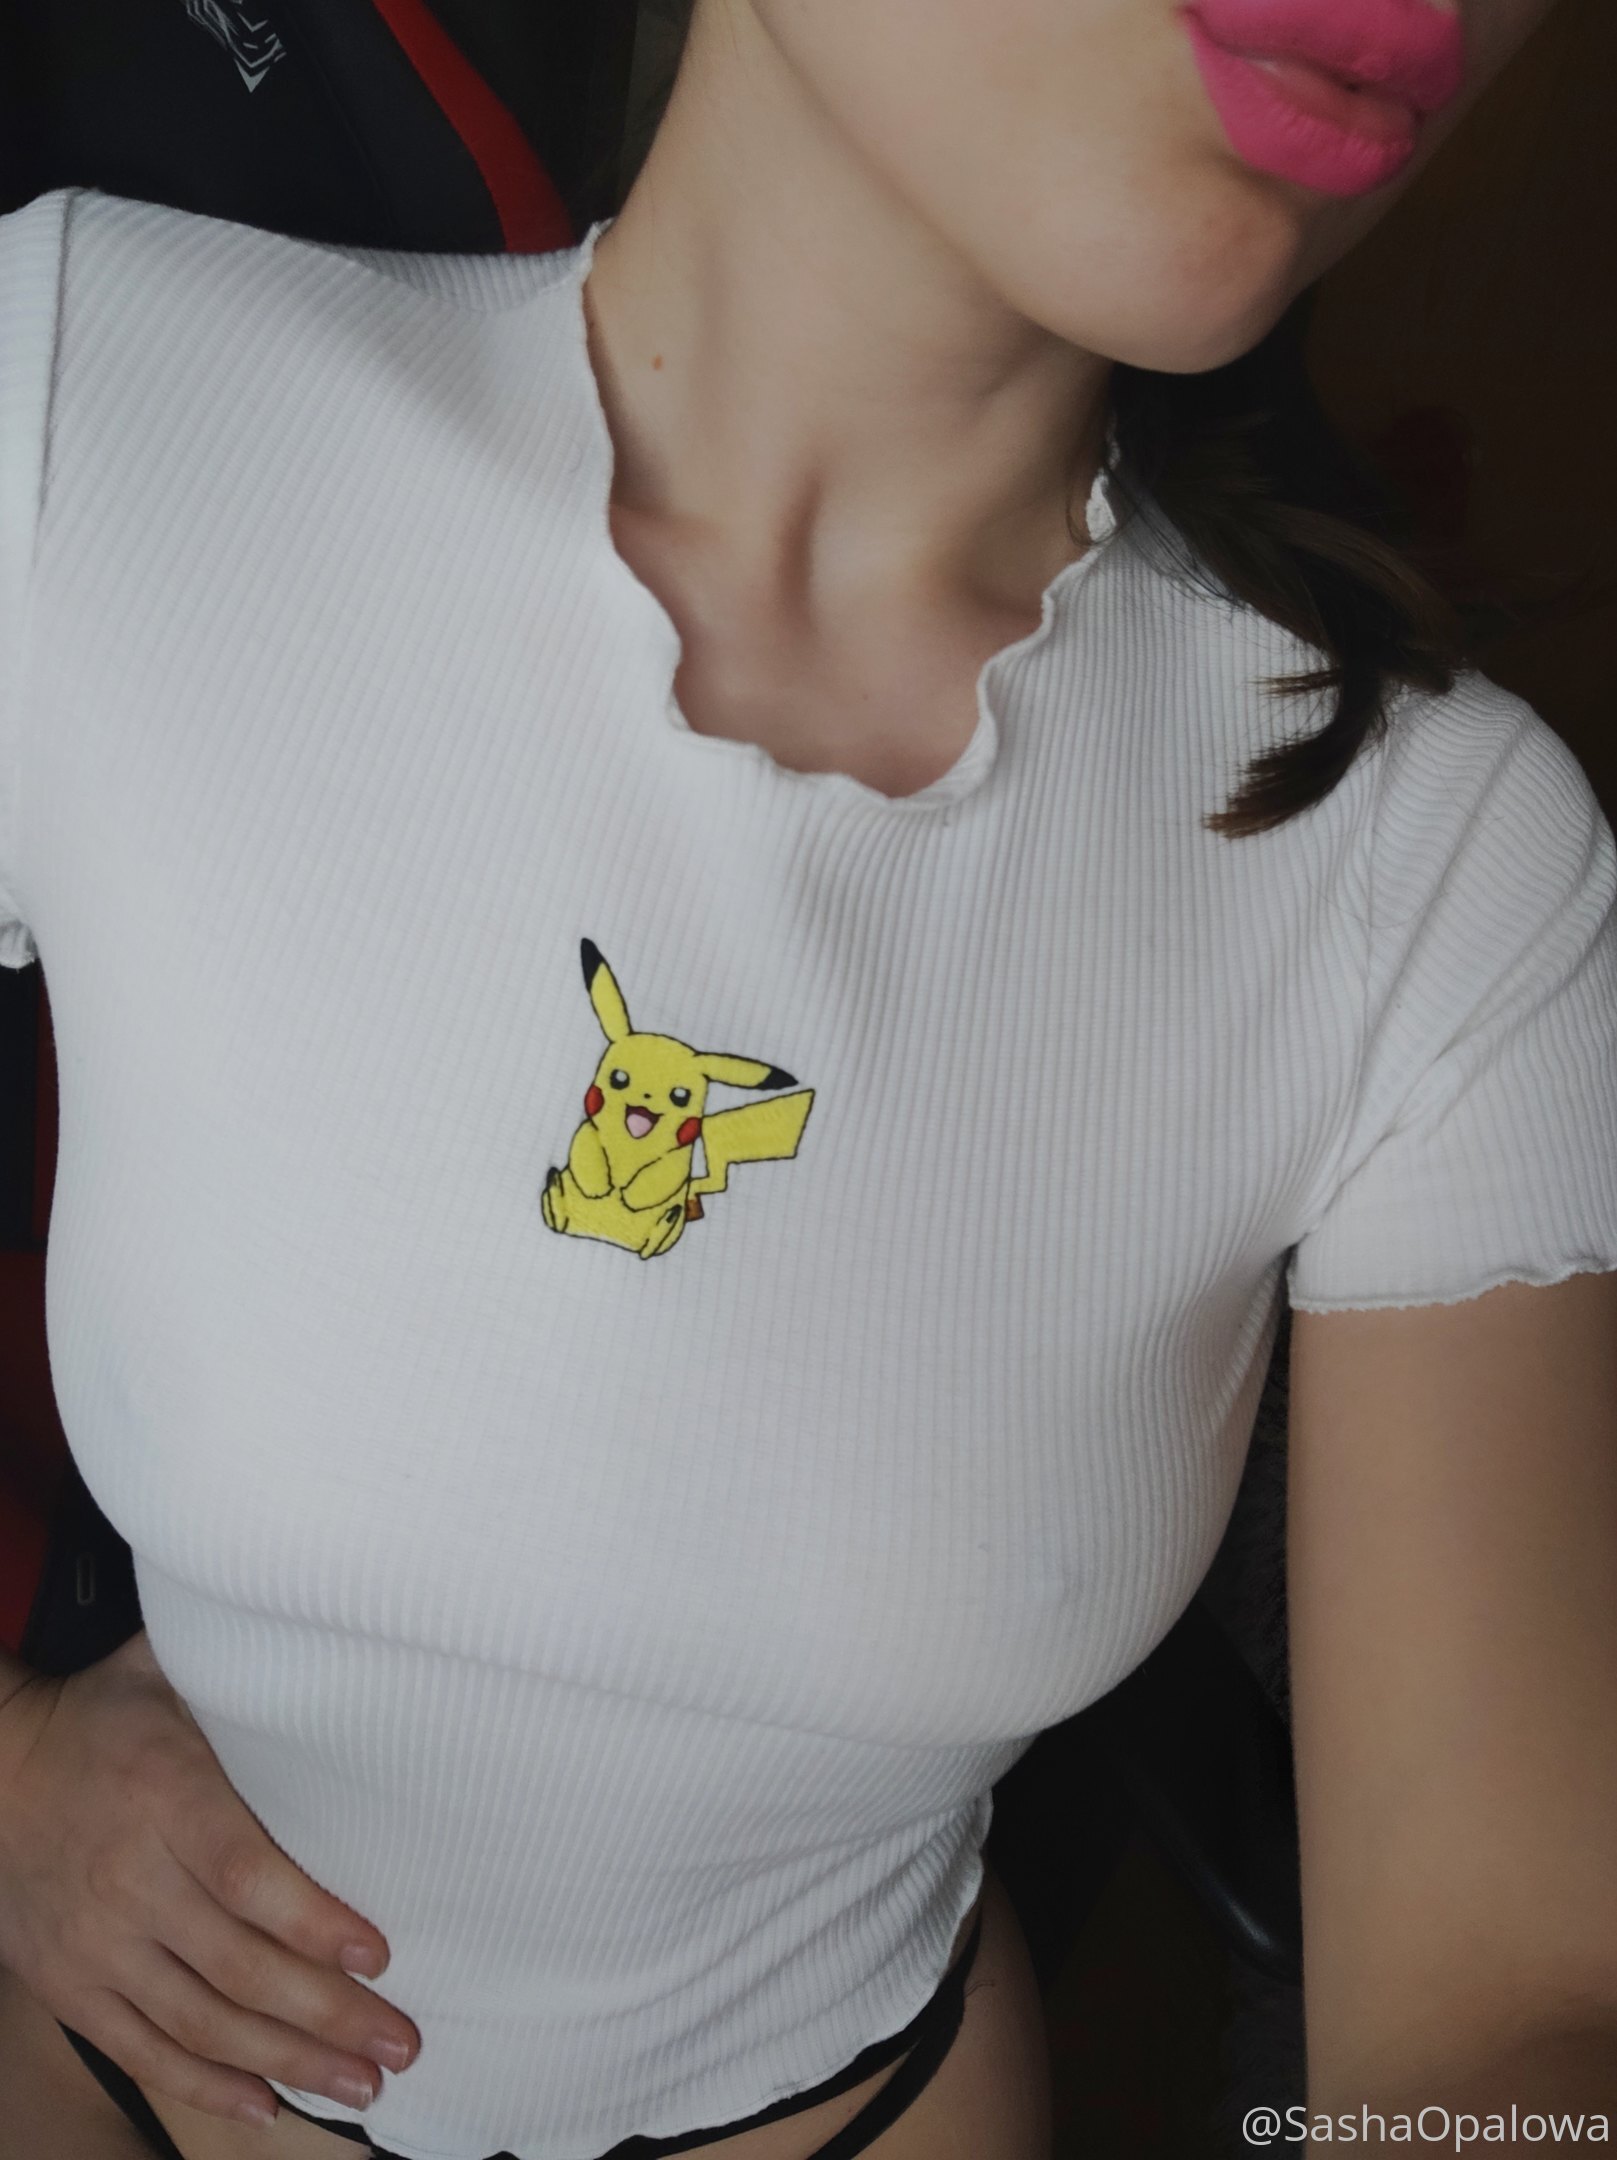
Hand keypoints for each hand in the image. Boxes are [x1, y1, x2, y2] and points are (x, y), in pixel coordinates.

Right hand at [0, 1631, 419, 2126]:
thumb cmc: (107, 1716)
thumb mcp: (166, 1670)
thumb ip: (244, 1673)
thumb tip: (339, 1647)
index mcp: (164, 1796)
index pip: (244, 1874)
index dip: (312, 1922)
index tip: (378, 1956)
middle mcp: (128, 1880)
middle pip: (236, 1967)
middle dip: (326, 2015)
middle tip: (400, 2046)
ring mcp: (96, 1944)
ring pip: (198, 2023)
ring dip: (286, 2061)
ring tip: (360, 2083)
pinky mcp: (69, 1986)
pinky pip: (142, 2051)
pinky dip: (207, 2086)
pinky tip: (269, 2104)